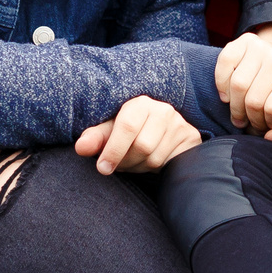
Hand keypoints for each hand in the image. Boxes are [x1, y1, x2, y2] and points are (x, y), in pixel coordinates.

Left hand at [74, 96, 202, 174]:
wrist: (162, 132)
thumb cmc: (130, 131)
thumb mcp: (111, 131)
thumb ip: (96, 138)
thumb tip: (80, 147)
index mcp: (140, 103)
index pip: (126, 126)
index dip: (113, 150)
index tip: (102, 168)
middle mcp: (162, 110)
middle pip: (141, 146)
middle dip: (126, 161)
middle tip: (119, 164)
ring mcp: (179, 124)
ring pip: (154, 158)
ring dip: (139, 167)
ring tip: (134, 161)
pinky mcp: (190, 139)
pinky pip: (170, 163)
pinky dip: (156, 169)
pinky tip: (150, 162)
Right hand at [217, 25, 271, 133]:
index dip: (270, 124)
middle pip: (253, 101)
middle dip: (251, 120)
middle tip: (254, 123)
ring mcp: (259, 47)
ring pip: (236, 86)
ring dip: (235, 107)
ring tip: (241, 113)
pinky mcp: (241, 42)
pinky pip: (223, 68)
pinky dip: (222, 86)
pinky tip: (230, 95)